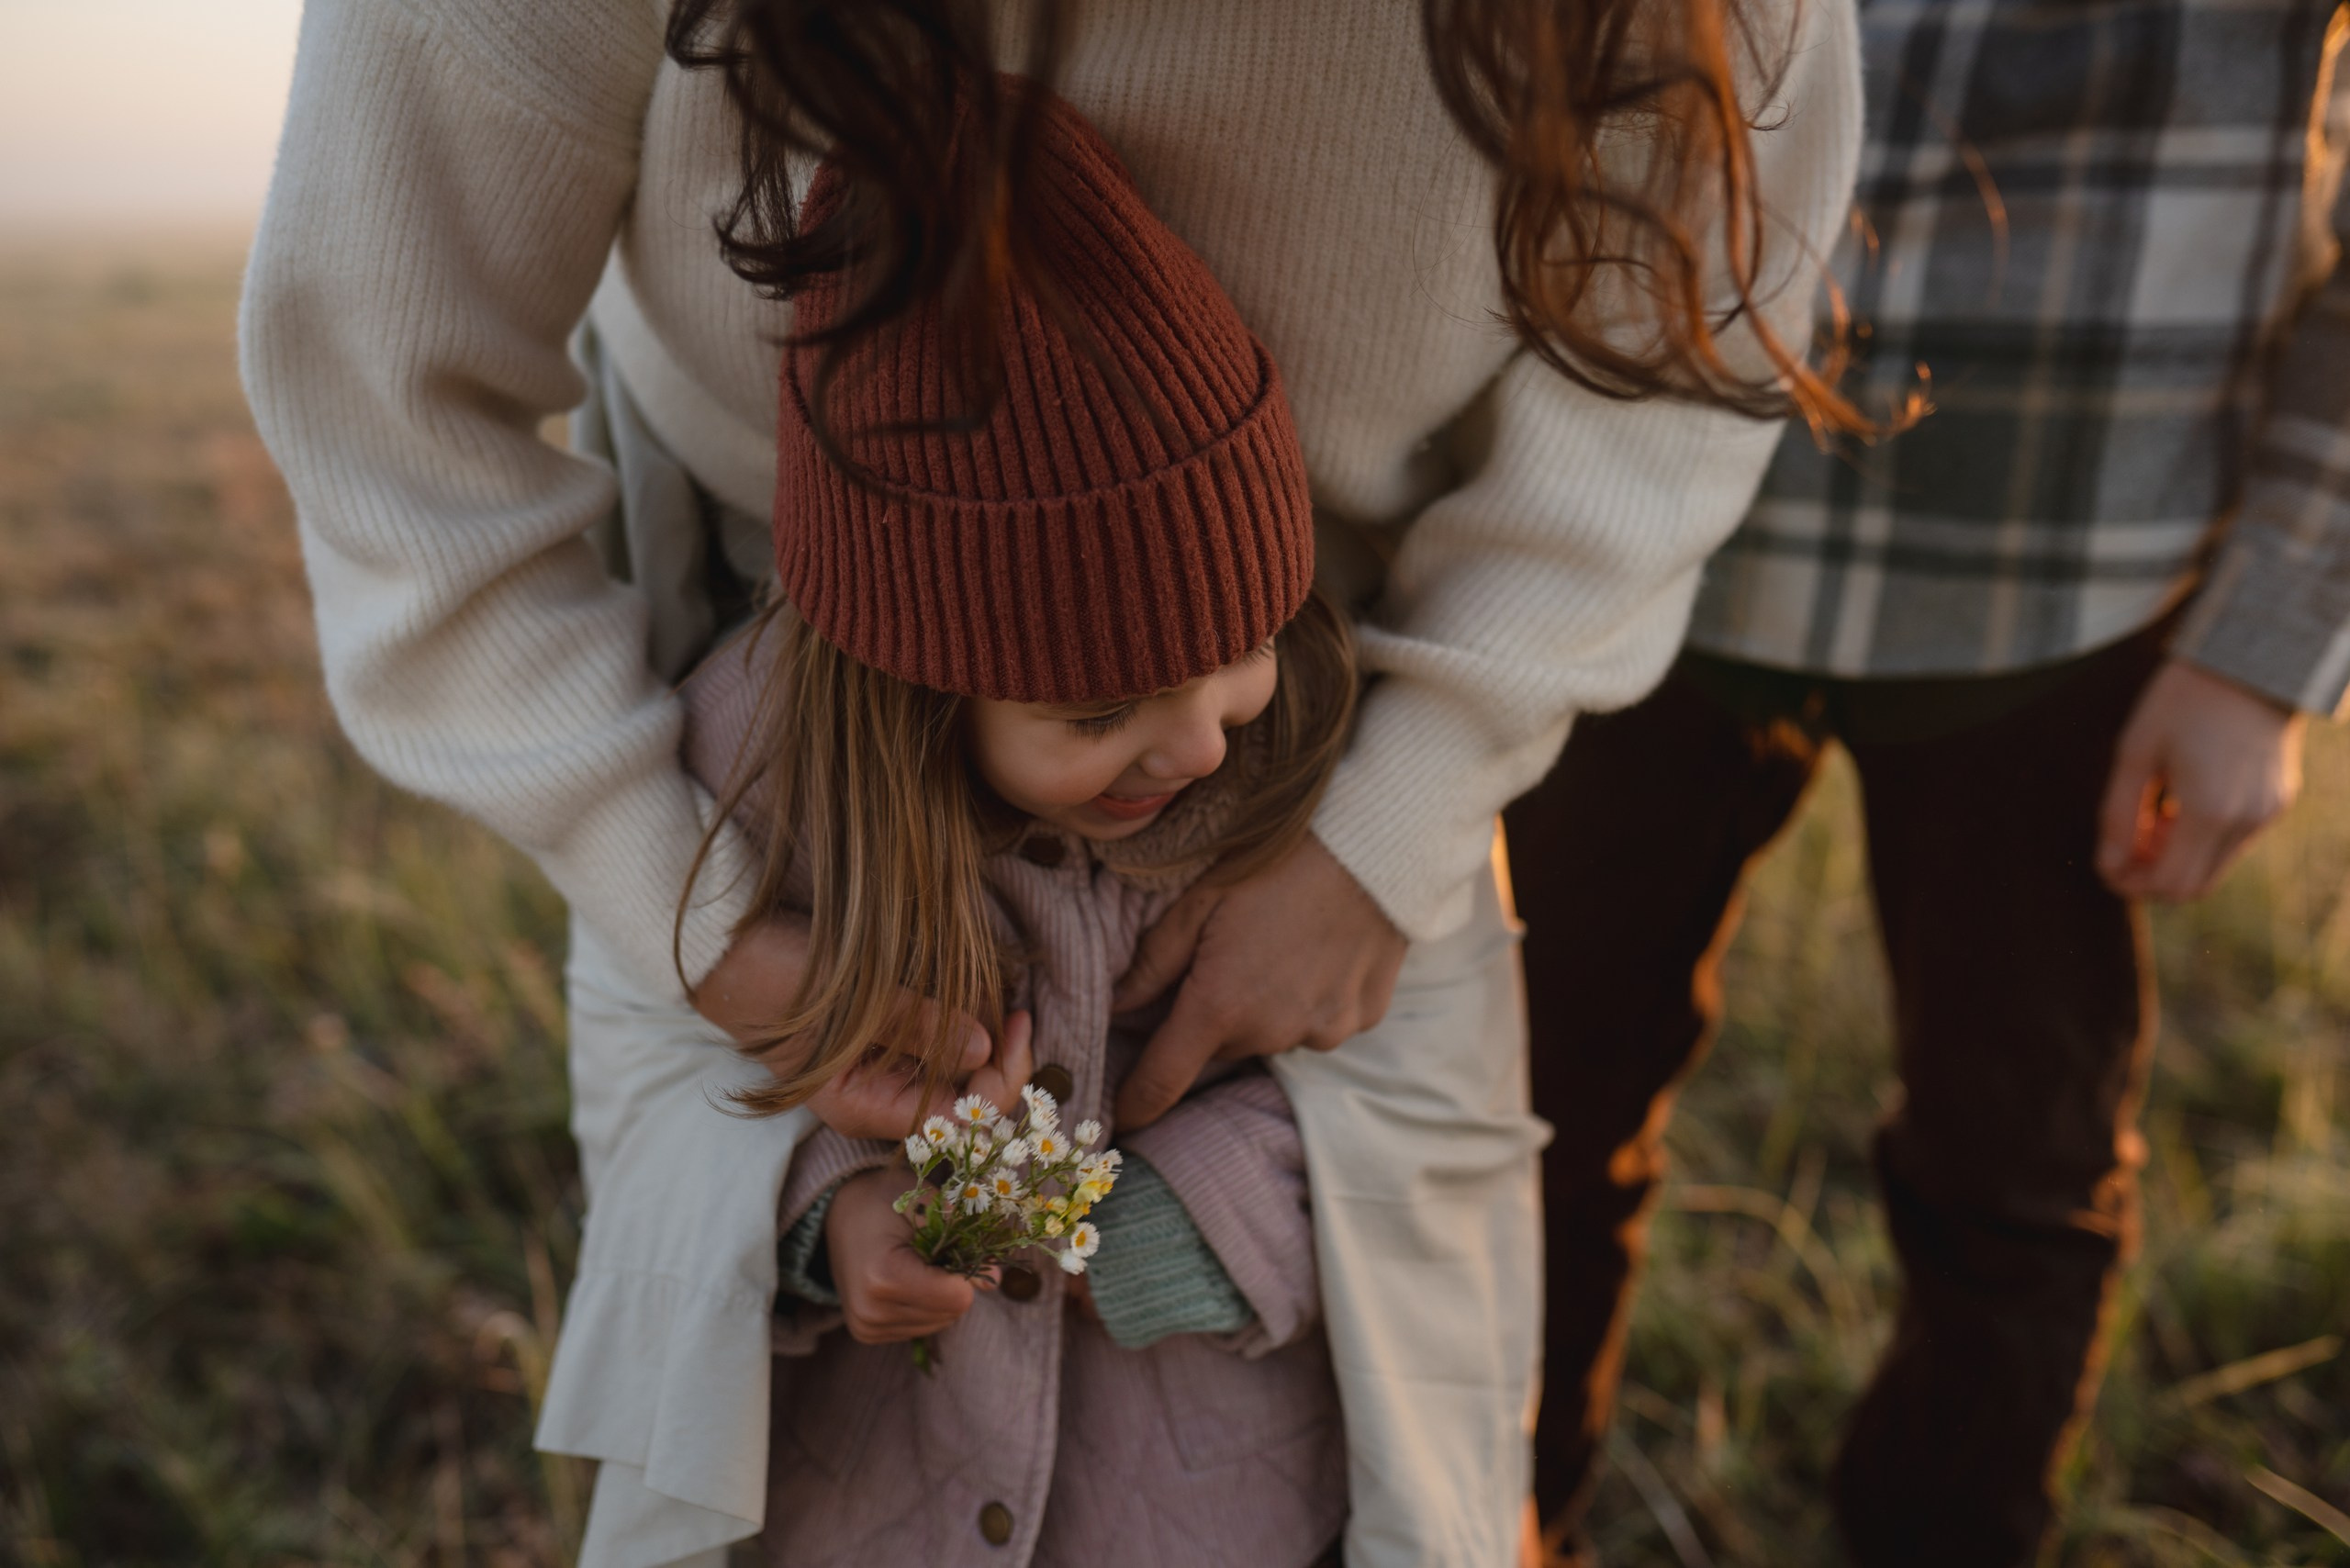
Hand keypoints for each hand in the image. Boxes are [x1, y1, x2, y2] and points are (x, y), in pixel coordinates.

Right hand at [693, 915, 998, 1138]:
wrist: (723, 950)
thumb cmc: (772, 978)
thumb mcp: (849, 1000)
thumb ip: (916, 1024)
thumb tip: (984, 1047)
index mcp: (864, 1108)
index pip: (957, 1121)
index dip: (999, 1081)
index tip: (1020, 1024)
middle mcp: (879, 1098)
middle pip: (963, 1101)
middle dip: (1001, 1062)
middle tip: (1022, 1008)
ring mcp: (880, 1070)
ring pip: (956, 1073)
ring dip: (986, 1042)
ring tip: (1006, 996)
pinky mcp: (881, 1041)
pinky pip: (937, 1046)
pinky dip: (963, 1024)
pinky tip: (978, 993)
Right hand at [824, 1168, 982, 1343]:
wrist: (839, 1210)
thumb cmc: (885, 1198)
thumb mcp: (928, 1203)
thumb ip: (964, 1239)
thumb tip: (996, 1279)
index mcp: (883, 1278)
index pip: (957, 1298)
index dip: (966, 1270)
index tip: (950, 1244)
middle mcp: (870, 1312)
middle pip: (951, 1313)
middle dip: (953, 1282)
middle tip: (933, 1251)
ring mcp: (866, 1327)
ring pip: (939, 1323)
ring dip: (940, 1295)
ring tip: (917, 1263)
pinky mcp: (865, 1334)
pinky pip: (920, 1328)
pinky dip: (924, 1305)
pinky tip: (906, 1279)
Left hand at [1112, 834, 1406, 1128]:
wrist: (1373, 846)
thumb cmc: (1274, 864)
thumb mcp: (1199, 901)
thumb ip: (1151, 963)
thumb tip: (1114, 1006)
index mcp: (1219, 1006)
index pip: (1161, 1082)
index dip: (1135, 1105)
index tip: (1120, 1122)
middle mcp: (1271, 1032)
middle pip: (1220, 1046)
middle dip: (1213, 1017)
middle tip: (1226, 960)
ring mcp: (1322, 1031)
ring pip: (1271, 1036)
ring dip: (1264, 1009)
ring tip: (1279, 948)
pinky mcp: (1360, 1020)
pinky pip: (1319, 1024)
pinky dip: (1310, 1002)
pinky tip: (1318, 955)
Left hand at [2097, 658, 2305, 901]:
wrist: (2248, 663)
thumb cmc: (2181, 701)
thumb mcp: (2134, 754)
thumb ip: (2118, 816)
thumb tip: (2108, 865)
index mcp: (2210, 812)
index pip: (2171, 885)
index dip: (2132, 885)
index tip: (2107, 865)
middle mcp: (2247, 821)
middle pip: (2195, 886)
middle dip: (2152, 875)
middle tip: (2127, 841)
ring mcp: (2268, 813)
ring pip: (2215, 866)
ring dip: (2177, 856)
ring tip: (2153, 814)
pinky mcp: (2278, 801)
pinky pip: (2234, 842)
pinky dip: (2201, 838)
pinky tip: (2182, 802)